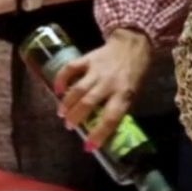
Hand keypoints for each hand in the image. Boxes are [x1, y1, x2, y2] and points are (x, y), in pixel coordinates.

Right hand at [54, 28, 153, 147]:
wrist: (133, 43)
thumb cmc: (134, 73)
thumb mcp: (134, 93)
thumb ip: (119, 107)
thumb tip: (103, 128)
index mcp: (124, 94)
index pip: (111, 118)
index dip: (99, 134)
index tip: (89, 147)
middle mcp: (110, 83)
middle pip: (88, 103)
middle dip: (76, 118)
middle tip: (69, 126)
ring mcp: (97, 70)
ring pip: (77, 89)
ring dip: (67, 103)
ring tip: (61, 113)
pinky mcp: (88, 58)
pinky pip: (71, 69)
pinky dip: (61, 79)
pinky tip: (57, 89)